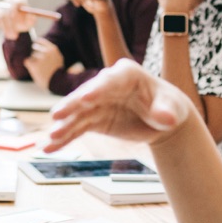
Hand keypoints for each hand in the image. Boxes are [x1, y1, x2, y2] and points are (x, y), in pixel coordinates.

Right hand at [0, 0, 36, 39]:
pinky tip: (4, 29)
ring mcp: (0, 6)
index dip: (12, 9)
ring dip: (5, 27)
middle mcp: (9, 2)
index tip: (12, 17)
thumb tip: (31, 15)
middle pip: (6, 10)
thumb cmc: (25, 22)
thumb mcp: (31, 22)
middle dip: (9, 25)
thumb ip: (32, 18)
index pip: (14, 2)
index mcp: (18, 1)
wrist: (17, 25)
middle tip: (13, 36)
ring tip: (11, 35)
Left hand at [24, 37, 63, 88]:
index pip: (40, 41)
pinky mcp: (34, 65)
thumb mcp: (58, 58)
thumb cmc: (57, 72)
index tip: (34, 45)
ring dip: (33, 61)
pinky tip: (34, 70)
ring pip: (32, 56)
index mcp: (53, 49)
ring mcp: (40, 58)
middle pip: (35, 48)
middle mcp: (47, 52)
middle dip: (35, 53)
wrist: (58, 83)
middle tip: (38, 61)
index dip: (36, 43)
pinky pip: (27, 61)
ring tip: (40, 68)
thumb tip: (39, 43)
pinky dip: (29, 65)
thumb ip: (51, 51)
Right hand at [44, 59, 197, 151]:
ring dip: (63, 126)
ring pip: (77, 114)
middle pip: (85, 95)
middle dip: (71, 105)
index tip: (86, 98)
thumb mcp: (172, 107)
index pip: (109, 81)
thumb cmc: (168, 105)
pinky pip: (77, 128)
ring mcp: (97, 102)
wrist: (162, 118)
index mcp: (126, 74)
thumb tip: (166, 118)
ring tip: (51, 138)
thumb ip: (166, 111)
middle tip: (56, 115)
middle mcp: (106, 85)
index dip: (98, 89)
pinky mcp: (94, 118)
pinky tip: (49, 148)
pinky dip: (64, 139)